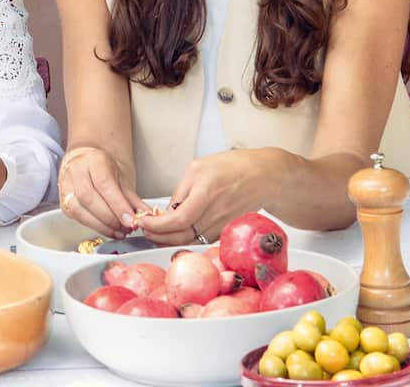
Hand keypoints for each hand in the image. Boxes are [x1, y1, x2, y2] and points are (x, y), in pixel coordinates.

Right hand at [57, 146, 148, 238]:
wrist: (86, 162)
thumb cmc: (104, 169)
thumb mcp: (121, 177)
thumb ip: (132, 197)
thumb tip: (146, 215)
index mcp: (93, 160)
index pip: (103, 184)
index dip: (117, 204)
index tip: (130, 219)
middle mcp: (76, 171)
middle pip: (88, 198)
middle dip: (109, 217)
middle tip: (126, 227)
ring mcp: (66, 186)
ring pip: (79, 209)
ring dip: (101, 225)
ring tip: (119, 231)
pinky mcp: (63, 202)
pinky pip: (76, 217)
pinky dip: (94, 227)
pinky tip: (108, 230)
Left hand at [137, 149, 273, 244]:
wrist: (264, 177)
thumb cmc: (232, 167)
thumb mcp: (198, 168)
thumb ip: (181, 191)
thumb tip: (166, 211)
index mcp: (207, 192)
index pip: (178, 219)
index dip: (158, 225)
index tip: (144, 222)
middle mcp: (215, 212)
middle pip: (182, 236)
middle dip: (158, 236)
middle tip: (144, 230)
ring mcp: (222, 224)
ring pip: (190, 241)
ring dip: (169, 241)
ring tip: (154, 233)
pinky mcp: (225, 230)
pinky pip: (200, 240)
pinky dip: (184, 239)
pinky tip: (173, 233)